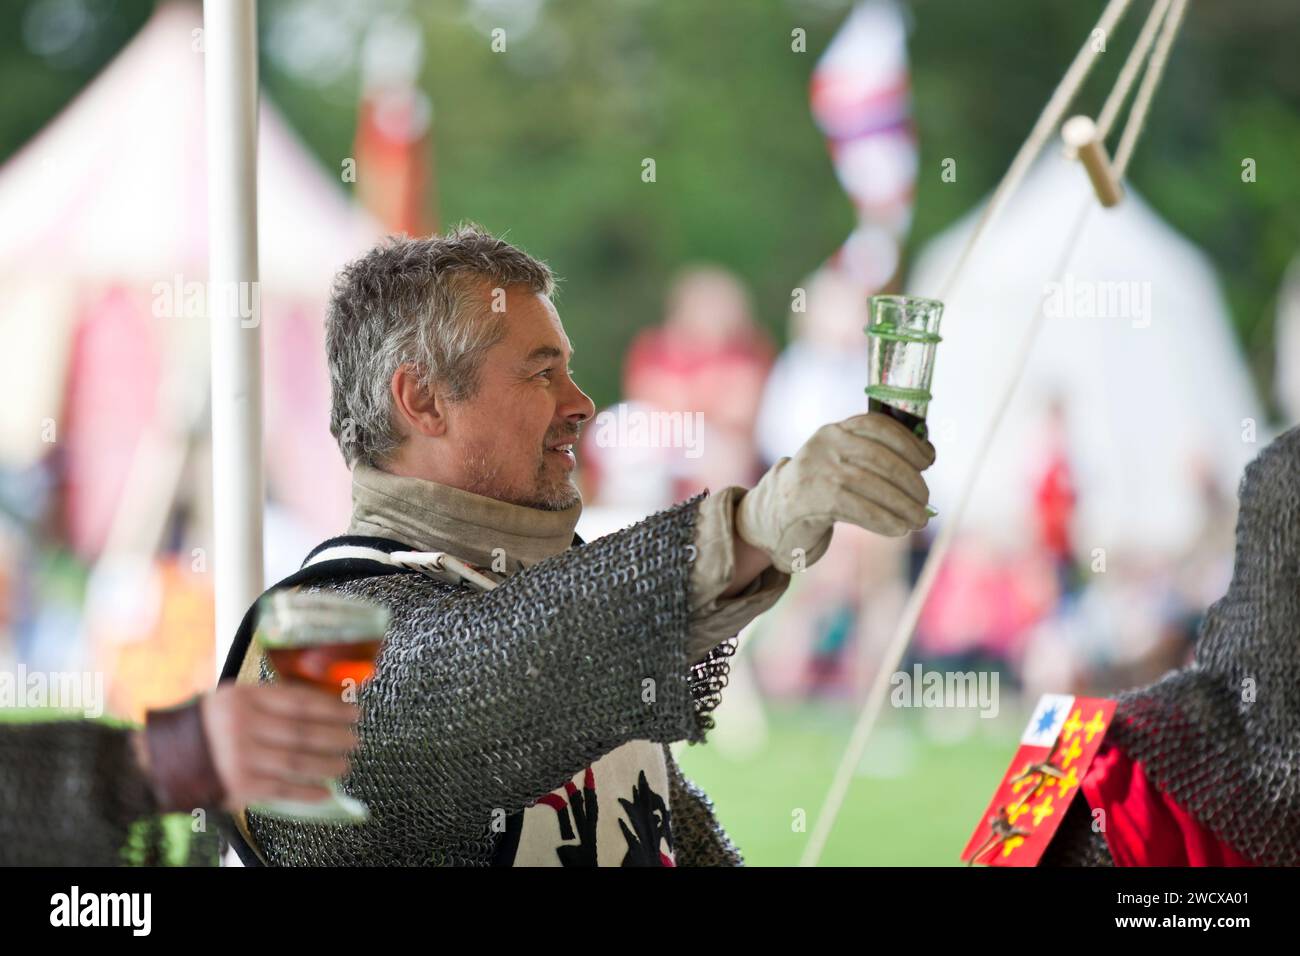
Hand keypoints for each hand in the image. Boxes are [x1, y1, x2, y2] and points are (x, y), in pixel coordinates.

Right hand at [200, 683, 360, 811]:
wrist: (165, 757)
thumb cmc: (210, 725)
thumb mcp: (234, 699)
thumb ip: (271, 700)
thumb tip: (322, 705)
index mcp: (245, 698)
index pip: (299, 701)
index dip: (331, 707)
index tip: (353, 711)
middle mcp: (243, 725)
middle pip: (302, 732)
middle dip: (335, 736)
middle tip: (356, 738)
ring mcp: (241, 757)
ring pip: (297, 761)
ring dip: (327, 764)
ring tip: (345, 763)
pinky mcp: (240, 785)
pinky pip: (282, 788)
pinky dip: (307, 791)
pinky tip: (326, 791)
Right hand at [736, 412, 934, 572]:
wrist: (774, 515)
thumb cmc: (820, 490)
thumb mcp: (841, 463)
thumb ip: (873, 457)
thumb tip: (925, 460)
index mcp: (835, 430)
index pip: (877, 426)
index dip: (908, 442)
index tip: (928, 460)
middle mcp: (824, 445)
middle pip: (879, 458)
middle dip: (910, 481)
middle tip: (926, 502)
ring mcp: (816, 470)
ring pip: (871, 485)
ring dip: (902, 505)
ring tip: (918, 520)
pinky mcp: (812, 499)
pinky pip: (858, 508)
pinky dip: (884, 520)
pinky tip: (898, 529)